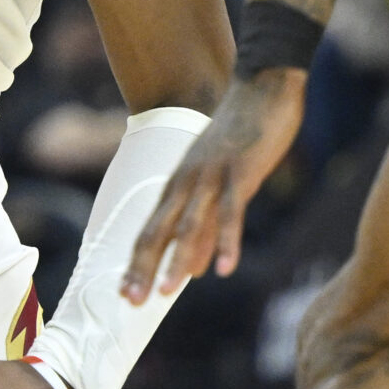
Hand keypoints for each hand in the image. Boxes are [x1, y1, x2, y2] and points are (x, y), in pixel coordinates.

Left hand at [122, 68, 305, 301]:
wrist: (263, 86)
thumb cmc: (243, 136)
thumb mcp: (220, 182)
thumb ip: (206, 226)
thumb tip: (198, 268)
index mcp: (178, 183)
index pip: (150, 230)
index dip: (136, 263)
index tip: (124, 293)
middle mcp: (186, 182)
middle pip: (158, 231)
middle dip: (143, 268)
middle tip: (131, 301)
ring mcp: (211, 177)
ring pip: (188, 226)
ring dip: (176, 260)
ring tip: (166, 292)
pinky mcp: (239, 173)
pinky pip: (230, 213)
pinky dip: (226, 241)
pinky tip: (225, 269)